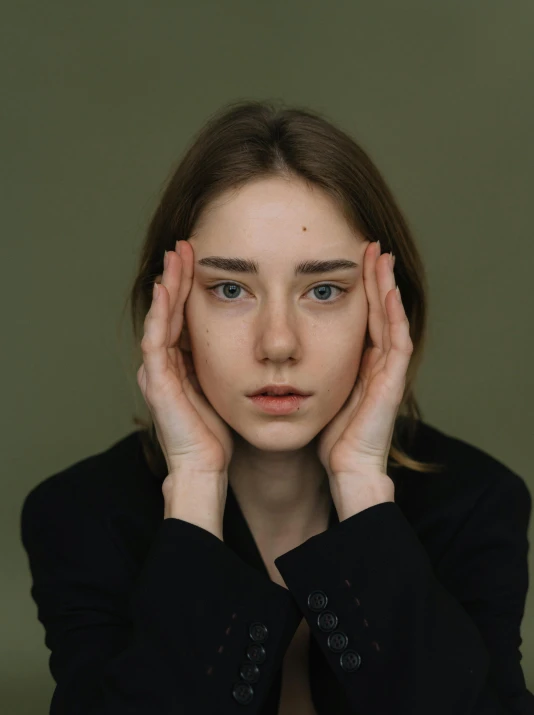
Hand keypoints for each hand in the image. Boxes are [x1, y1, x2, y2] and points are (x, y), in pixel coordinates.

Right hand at [137, 240, 233, 478]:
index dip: (190, 287)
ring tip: (175, 256)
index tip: (204, 258)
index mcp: (182, 364)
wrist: (205, 469)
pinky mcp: (156, 382)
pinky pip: (155, 340)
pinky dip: (160, 314)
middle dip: (177, 277)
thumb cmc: (219, 436)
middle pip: (169, 310)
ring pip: (160, 318)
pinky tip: (165, 289)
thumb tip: (263, 344)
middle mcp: (165, 364)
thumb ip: (233, 366)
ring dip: (167, 286)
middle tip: (186, 245)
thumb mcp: (229, 391)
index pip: (184, 316)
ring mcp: (157, 372)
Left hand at [316, 241, 412, 478]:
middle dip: (374, 278)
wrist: (345, 470)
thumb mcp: (310, 392)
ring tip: (380, 255)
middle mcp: (377, 362)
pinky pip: (397, 341)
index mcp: (358, 362)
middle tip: (369, 245)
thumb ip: (302, 367)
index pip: (360, 315)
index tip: (347, 258)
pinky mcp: (392, 381)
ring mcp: (387, 370)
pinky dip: (393, 314)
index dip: (356, 287)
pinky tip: (387, 290)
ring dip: (386, 286)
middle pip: (378, 310)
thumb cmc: (326, 436)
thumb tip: (271, 347)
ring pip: (390, 318)